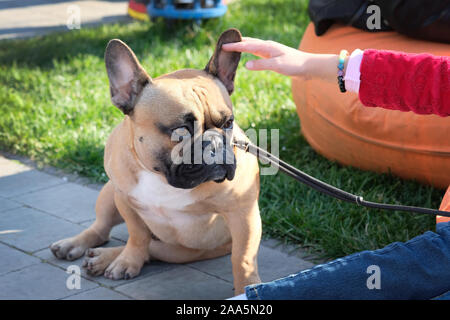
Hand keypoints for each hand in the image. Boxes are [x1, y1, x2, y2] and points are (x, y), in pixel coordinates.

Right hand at [222, 37, 343, 82]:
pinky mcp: (274, 58)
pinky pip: (258, 53)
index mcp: (267, 47)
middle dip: (237, 43)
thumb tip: (245, 65)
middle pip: (249, 43)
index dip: (235, 46)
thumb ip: (261, 65)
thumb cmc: (294, 65)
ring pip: (253, 47)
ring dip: (243, 47)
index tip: (223, 46)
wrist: (308, 67)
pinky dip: (250, 53)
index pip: (247, 45)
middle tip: (225, 45)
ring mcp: (271, 52)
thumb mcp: (276, 65)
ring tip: (233, 48)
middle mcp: (268, 47)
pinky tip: (248, 57)